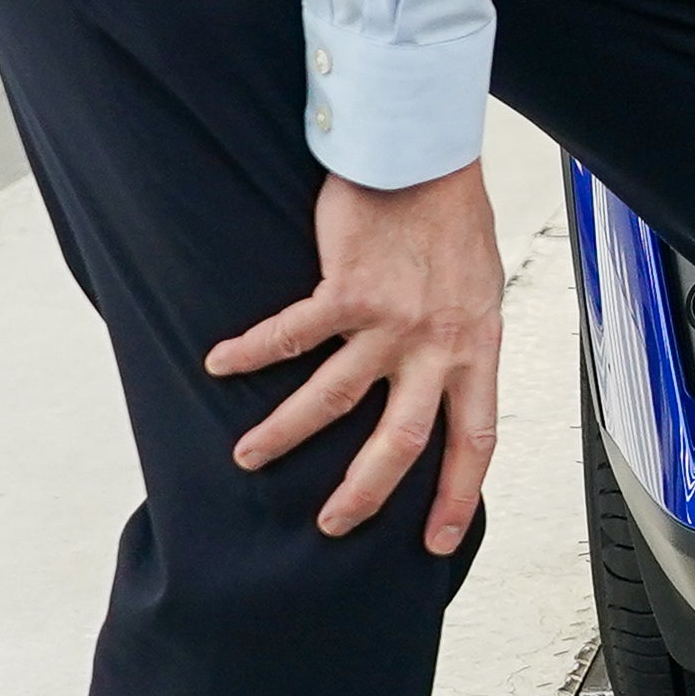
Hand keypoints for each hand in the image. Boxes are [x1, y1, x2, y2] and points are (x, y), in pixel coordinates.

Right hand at [207, 161, 504, 551]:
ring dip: (285, 433)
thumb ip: (457, 339)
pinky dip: (250, 353)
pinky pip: (290, 336)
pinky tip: (217, 363)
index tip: (437, 539)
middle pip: (400, 441)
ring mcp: (392, 321)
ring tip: (247, 456)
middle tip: (329, 523)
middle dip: (362, 491)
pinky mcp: (348, 290)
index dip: (457, 494)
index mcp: (476, 348)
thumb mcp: (477, 289)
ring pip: (333, 399)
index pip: (475, 439)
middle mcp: (437, 345)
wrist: (428, 156)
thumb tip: (437, 378)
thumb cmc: (450, 218)